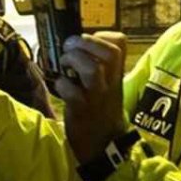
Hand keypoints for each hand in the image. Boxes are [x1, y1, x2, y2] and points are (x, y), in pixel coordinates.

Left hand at [56, 32, 129, 162]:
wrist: (103, 144)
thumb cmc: (100, 109)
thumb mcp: (107, 84)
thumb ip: (97, 64)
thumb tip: (74, 43)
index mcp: (116, 73)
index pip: (120, 44)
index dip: (103, 36)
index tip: (89, 39)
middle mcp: (110, 83)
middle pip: (109, 54)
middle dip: (85, 42)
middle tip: (69, 46)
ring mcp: (97, 97)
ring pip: (93, 70)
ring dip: (74, 60)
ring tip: (64, 63)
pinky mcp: (82, 111)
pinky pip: (73, 93)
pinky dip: (62, 85)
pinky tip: (60, 86)